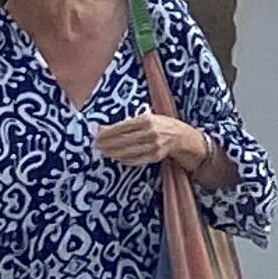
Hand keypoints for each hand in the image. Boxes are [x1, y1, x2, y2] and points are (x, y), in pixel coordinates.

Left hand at [95, 114, 214, 174]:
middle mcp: (150, 132)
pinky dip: (124, 159)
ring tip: (103, 152)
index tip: (97, 135)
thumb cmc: (160, 125)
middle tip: (96, 145)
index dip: (108, 132)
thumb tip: (101, 127)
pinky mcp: (155, 156)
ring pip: (128, 151)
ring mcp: (154, 145)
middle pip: (124, 140)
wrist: (181, 136)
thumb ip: (125, 123)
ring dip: (113, 153)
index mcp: (147, 119)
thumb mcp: (145, 118)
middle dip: (108, 143)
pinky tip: (116, 158)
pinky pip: (136, 160)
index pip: (122, 127)